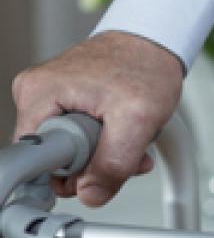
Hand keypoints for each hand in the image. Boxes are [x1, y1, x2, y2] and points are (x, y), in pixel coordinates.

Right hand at [11, 31, 183, 206]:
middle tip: (126, 148)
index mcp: (38, 94)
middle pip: (55, 158)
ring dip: (106, 153)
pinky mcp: (64, 101)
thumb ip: (114, 162)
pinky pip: (79, 137)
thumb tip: (90, 194)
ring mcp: (48, 97)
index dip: (69, 173)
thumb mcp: (139, 119)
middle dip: (95, 164)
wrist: (155, 42)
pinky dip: (106, 141)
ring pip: (72, 151)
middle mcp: (35, 94)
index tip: (94, 167)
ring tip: (130, 132)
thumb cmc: (146, 66)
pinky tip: (124, 129)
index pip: (35, 159)